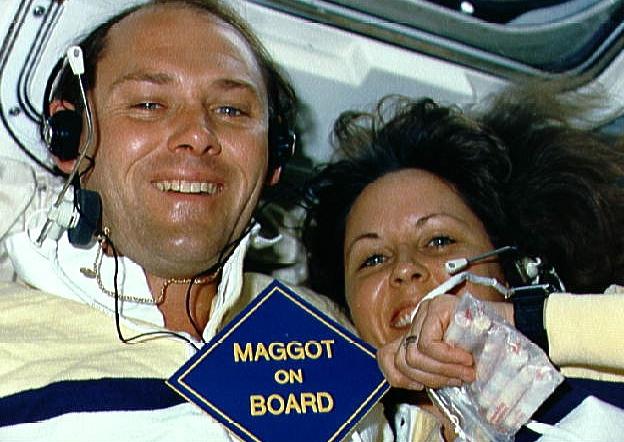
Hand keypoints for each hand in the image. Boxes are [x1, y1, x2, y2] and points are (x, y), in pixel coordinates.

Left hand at [377, 295, 513, 390]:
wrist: (515, 332)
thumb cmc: (486, 351)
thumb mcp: (450, 367)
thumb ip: (428, 370)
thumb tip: (406, 382)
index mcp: (417, 333)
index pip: (387, 356)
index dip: (401, 379)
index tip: (424, 387)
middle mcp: (418, 319)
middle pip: (402, 359)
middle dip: (431, 378)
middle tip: (458, 379)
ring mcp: (427, 310)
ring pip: (414, 354)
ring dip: (443, 370)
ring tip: (466, 371)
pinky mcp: (439, 307)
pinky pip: (429, 344)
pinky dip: (449, 358)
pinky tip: (467, 358)